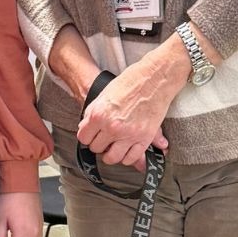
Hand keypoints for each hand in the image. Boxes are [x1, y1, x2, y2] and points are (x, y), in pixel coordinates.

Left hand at [77, 43, 188, 169]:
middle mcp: (112, 127)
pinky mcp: (144, 138)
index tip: (92, 135)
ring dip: (111, 154)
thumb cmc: (130, 83)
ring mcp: (128, 134)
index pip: (83, 138)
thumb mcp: (104, 95)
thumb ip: (93, 114)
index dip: (87, 136)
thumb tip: (85, 128)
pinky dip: (127, 158)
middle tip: (105, 138)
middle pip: (97, 149)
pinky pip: (131, 158)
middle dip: (99, 144)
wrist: (154, 78)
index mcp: (98, 115)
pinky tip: (126, 150)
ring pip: (112, 158)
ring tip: (114, 147)